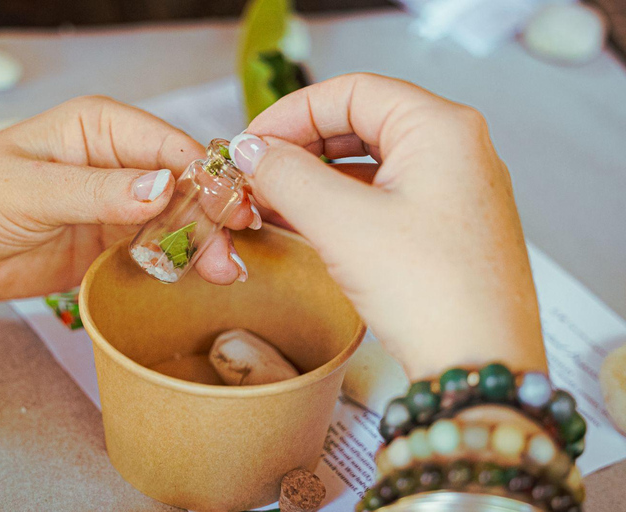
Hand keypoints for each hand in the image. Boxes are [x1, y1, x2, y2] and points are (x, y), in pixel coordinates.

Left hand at [0, 96, 255, 334]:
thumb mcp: (32, 190)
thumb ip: (99, 191)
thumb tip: (164, 188)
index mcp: (99, 128)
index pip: (168, 146)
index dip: (204, 176)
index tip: (229, 208)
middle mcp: (117, 162)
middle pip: (182, 185)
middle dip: (210, 215)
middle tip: (230, 251)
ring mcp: (117, 205)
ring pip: (178, 220)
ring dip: (202, 244)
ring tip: (223, 272)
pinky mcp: (113, 243)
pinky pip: (157, 249)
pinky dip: (178, 262)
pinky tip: (198, 277)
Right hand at [229, 73, 546, 379]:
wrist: (482, 367)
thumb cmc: (430, 292)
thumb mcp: (342, 224)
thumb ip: (286, 176)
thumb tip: (250, 151)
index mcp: (440, 127)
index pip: (351, 92)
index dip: (290, 113)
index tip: (250, 143)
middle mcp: (455, 149)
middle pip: (360, 123)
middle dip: (301, 147)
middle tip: (256, 173)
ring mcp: (455, 189)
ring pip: (370, 162)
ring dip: (316, 177)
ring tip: (270, 199)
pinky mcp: (447, 226)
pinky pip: (383, 196)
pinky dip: (341, 203)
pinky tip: (305, 220)